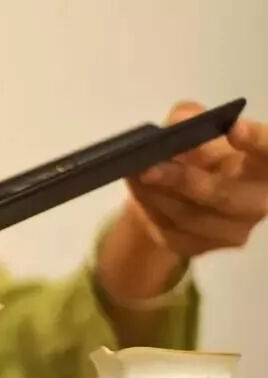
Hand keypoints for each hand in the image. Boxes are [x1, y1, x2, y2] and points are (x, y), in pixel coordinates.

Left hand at [126, 101, 267, 256]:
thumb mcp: (193, 124)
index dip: (257, 142)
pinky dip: (149, 208)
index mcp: (265, 166)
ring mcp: (231, 230)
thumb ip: (189, 117)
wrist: (174, 189)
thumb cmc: (195, 151)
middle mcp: (257, 201)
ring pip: (190, 217)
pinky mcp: (199, 247)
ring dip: (158, 195)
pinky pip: (171, 231)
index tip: (234, 129)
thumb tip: (177, 124)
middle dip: (184, 180)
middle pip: (225, 195)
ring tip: (135, 174)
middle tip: (150, 167)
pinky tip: (138, 190)